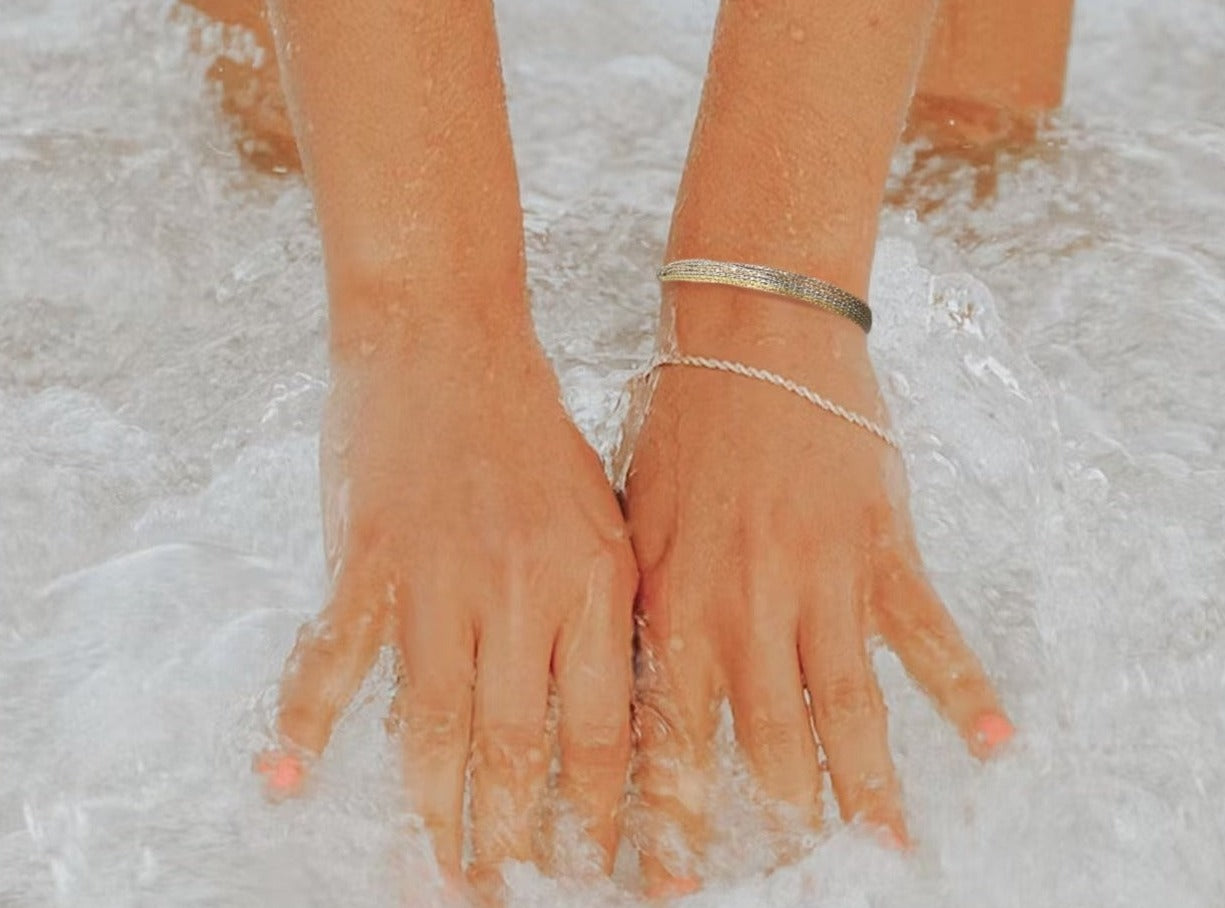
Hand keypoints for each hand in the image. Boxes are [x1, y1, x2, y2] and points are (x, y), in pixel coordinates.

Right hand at [256, 336, 636, 892]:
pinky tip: (293, 777)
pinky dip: (307, 721)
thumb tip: (605, 717)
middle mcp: (522, 591)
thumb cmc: (532, 433)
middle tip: (505, 888)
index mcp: (594, 584)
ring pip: (432, 727)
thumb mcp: (601, 518)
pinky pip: (333, 660)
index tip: (594, 868)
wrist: (447, 343)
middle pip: (517, 748)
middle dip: (514, 837)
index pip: (602, 733)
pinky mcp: (366, 560)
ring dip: (431, 811)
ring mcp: (439, 579)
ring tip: (434, 870)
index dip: (596, 816)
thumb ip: (601, 613)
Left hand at [621, 296, 1012, 892]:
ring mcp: (822, 579)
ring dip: (869, 786)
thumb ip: (641, 607)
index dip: (675, 818)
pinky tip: (993, 741)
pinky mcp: (882, 547)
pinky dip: (963, 687)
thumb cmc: (682, 424)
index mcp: (677, 601)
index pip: (675, 735)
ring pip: (848, 708)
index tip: (677, 883)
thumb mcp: (634, 518)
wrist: (754, 335)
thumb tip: (627, 690)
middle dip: (778, 823)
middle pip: (769, 742)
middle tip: (793, 880)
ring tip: (885, 850)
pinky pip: (928, 631)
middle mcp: (749, 606)